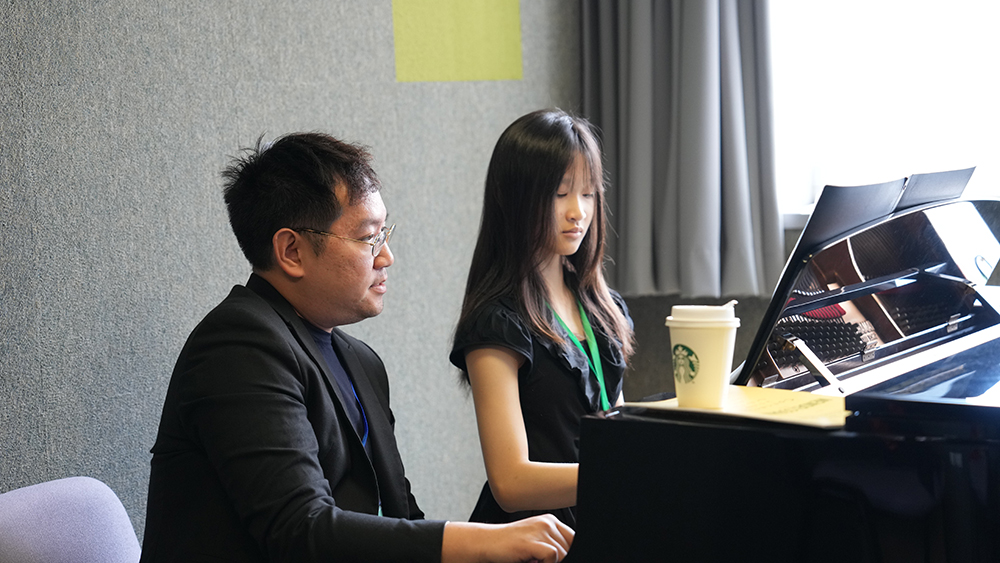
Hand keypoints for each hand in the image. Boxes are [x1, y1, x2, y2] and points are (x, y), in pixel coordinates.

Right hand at [441, 515, 573, 562]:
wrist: (486, 543)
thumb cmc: (509, 546)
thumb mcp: (535, 541)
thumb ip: (553, 545)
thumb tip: (568, 555)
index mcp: (550, 521)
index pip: (573, 539)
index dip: (568, 552)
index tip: (556, 559)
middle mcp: (547, 523)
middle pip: (570, 547)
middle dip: (559, 559)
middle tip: (538, 559)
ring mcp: (540, 530)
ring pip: (563, 553)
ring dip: (550, 562)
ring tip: (533, 560)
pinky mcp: (532, 542)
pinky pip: (553, 556)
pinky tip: (531, 561)